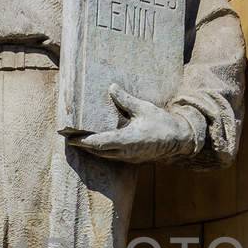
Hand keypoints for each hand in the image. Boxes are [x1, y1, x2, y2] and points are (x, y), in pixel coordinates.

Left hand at [71, 85, 196, 162]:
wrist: (179, 139)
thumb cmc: (162, 123)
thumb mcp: (144, 108)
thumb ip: (126, 100)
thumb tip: (112, 88)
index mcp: (127, 140)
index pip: (99, 143)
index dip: (83, 141)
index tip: (70, 137)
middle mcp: (125, 152)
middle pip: (97, 152)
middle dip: (82, 145)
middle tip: (68, 138)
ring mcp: (129, 157)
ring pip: (104, 155)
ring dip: (91, 149)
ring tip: (78, 140)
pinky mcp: (132, 159)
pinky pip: (112, 156)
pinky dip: (102, 150)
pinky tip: (97, 144)